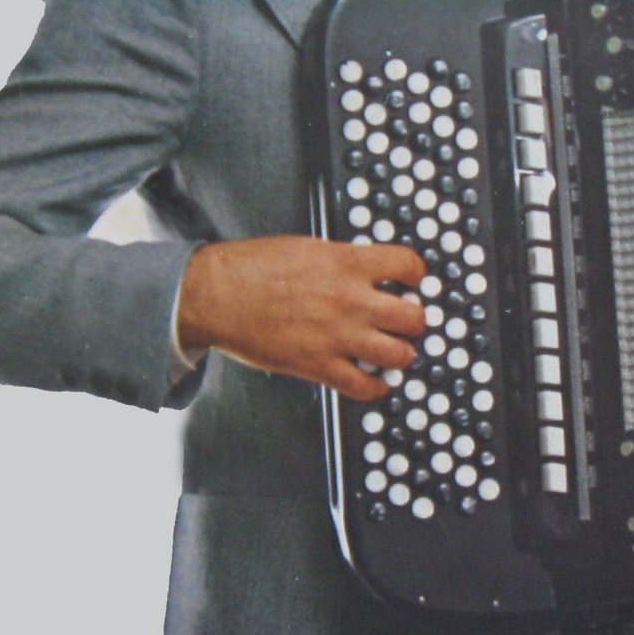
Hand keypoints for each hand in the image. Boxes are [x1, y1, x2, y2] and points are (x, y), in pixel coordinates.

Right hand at [178, 236, 425, 399]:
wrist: (216, 294)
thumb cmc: (253, 268)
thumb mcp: (310, 247)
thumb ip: (344, 260)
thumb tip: (368, 270)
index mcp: (348, 264)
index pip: (409, 266)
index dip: (417, 274)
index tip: (414, 281)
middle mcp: (350, 300)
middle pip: (415, 317)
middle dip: (415, 319)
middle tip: (407, 319)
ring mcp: (337, 336)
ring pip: (398, 355)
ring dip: (401, 353)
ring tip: (394, 349)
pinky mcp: (318, 366)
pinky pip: (364, 387)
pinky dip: (376, 387)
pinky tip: (375, 381)